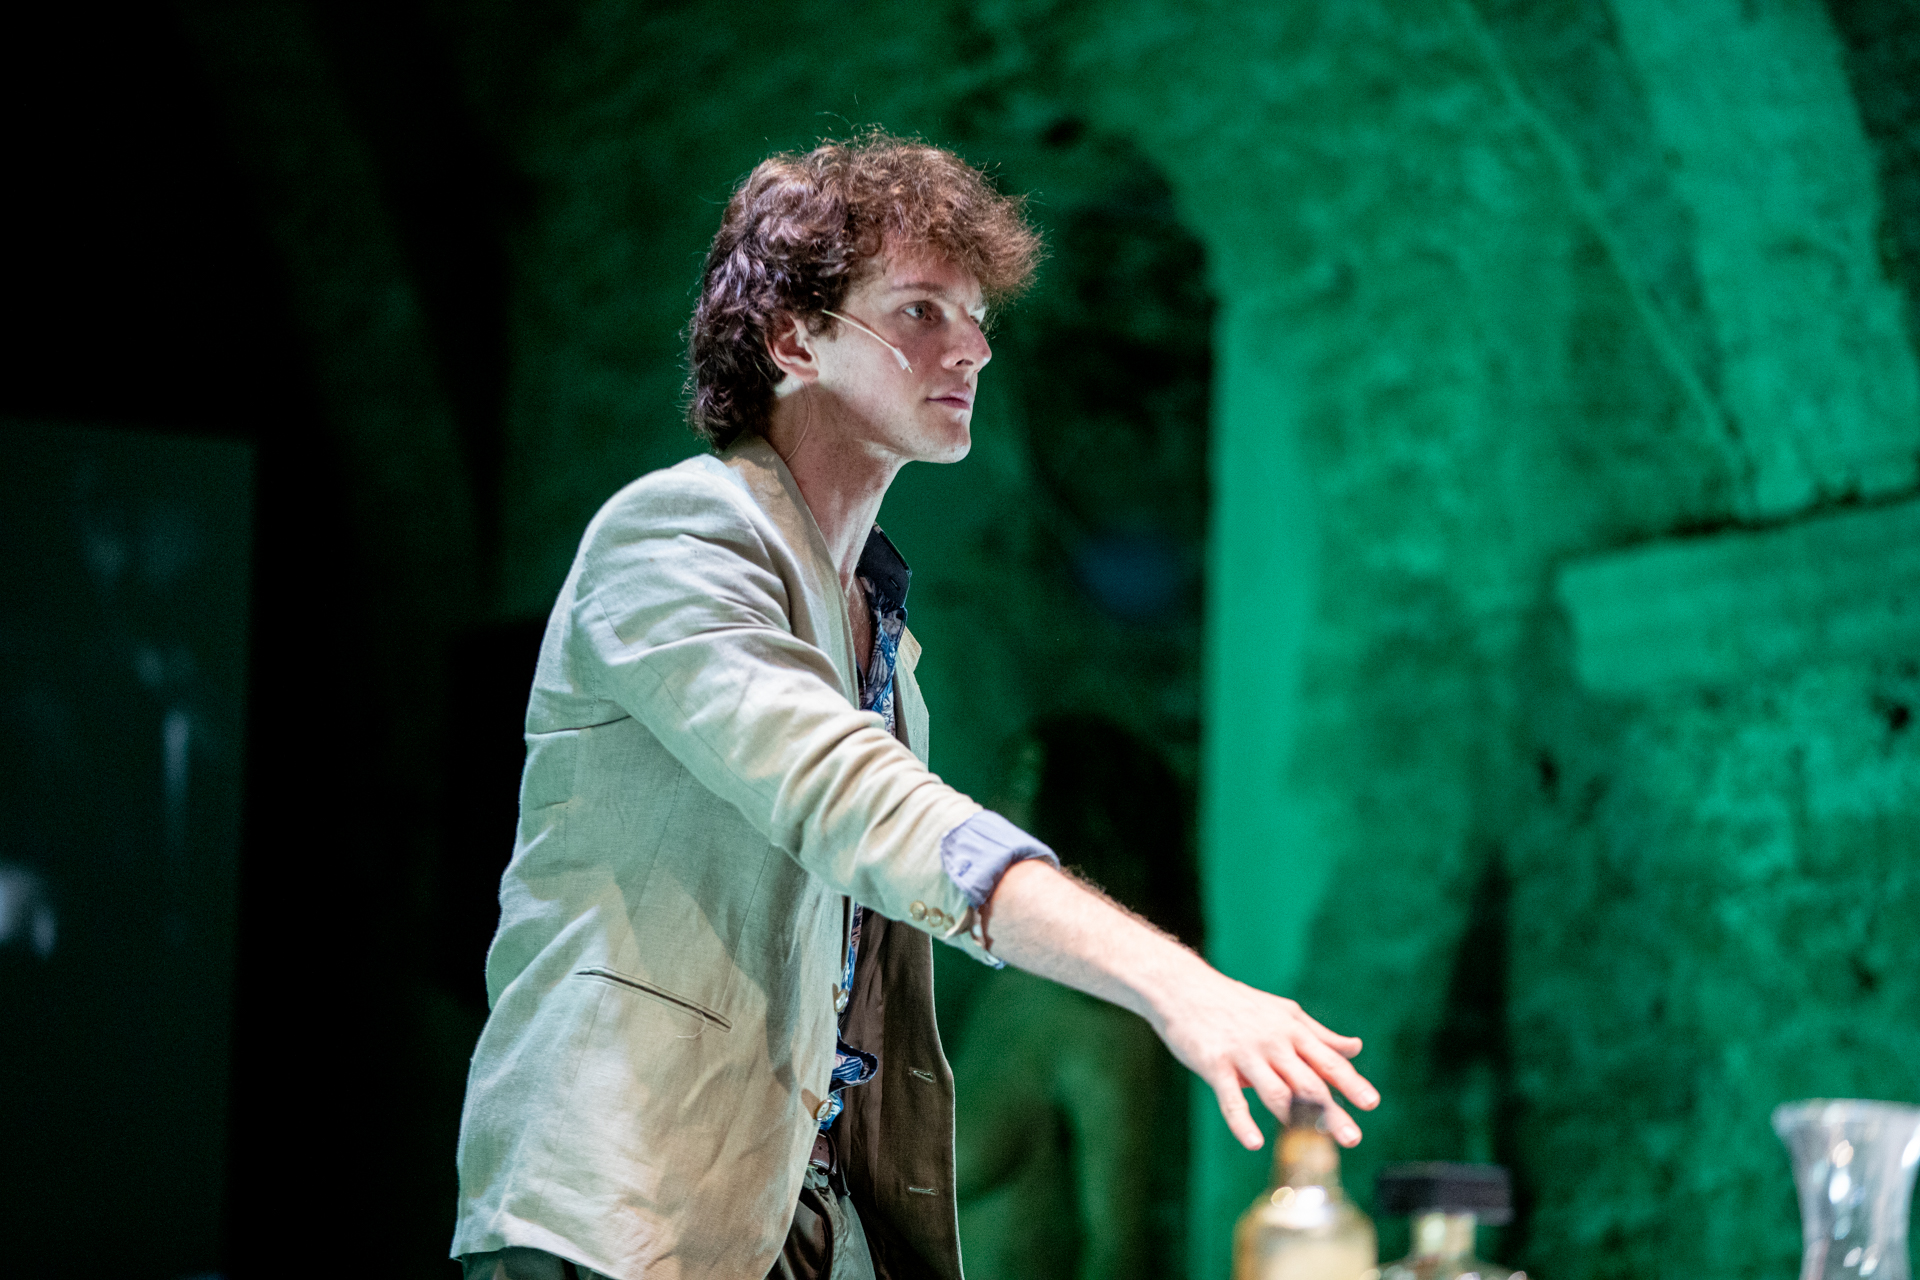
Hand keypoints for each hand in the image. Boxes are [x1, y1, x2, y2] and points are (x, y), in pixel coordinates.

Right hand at [1152, 965, 1377, 1149]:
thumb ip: (1319, 1034)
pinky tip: (1253, 1141)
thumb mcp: (1282, 1012)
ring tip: (1310, 1146)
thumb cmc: (1235, 1003)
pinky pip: (1231, 1098)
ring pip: (1275, 1091)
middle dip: (1331, 1112)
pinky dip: (1242, 1122)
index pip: (1327, 1059)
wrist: (1183, 987)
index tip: (1371, 1103)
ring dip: (1294, 1120)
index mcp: (1291, 1029)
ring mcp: (1243, 1053)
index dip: (1350, 1082)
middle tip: (1351, 1138)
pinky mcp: (1214, 1063)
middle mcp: (1272, 1041)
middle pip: (1308, 1082)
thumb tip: (1355, 1048)